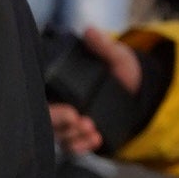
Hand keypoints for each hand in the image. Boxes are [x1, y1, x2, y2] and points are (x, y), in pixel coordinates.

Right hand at [49, 26, 140, 154]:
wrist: (140, 92)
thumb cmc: (122, 69)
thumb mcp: (116, 55)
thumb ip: (103, 45)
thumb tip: (91, 30)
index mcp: (56, 81)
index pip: (37, 94)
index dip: (49, 107)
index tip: (71, 111)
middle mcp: (55, 101)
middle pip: (43, 117)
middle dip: (59, 123)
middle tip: (80, 121)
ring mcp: (64, 119)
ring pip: (55, 134)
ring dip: (71, 136)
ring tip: (92, 131)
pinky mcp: (75, 134)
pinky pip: (70, 146)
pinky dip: (80, 147)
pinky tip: (95, 141)